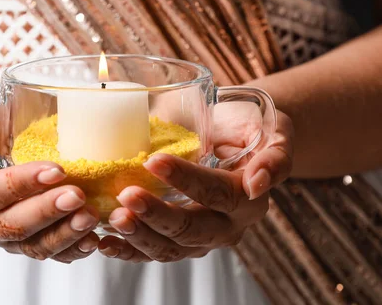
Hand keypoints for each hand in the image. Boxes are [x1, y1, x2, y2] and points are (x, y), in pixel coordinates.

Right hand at [0, 101, 99, 262]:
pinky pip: (49, 251)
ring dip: (64, 234)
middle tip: (78, 195)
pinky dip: (72, 248)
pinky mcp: (27, 238)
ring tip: (90, 216)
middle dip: (47, 211)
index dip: (21, 185)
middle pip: (12, 225)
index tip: (55, 169)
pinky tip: (92, 239)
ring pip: (33, 245)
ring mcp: (4, 234)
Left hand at [99, 103, 292, 261]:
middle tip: (126, 195)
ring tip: (114, 217)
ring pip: (170, 249)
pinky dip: (129, 251)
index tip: (153, 160)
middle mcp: (228, 226)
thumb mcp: (275, 132)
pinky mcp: (180, 243)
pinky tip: (106, 243)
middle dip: (157, 215)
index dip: (186, 179)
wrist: (238, 140)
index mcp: (249, 199)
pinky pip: (154, 253)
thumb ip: (274, 156)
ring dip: (139, 236)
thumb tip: (257, 184)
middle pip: (191, 230)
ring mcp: (203, 239)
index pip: (218, 194)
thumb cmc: (250, 128)